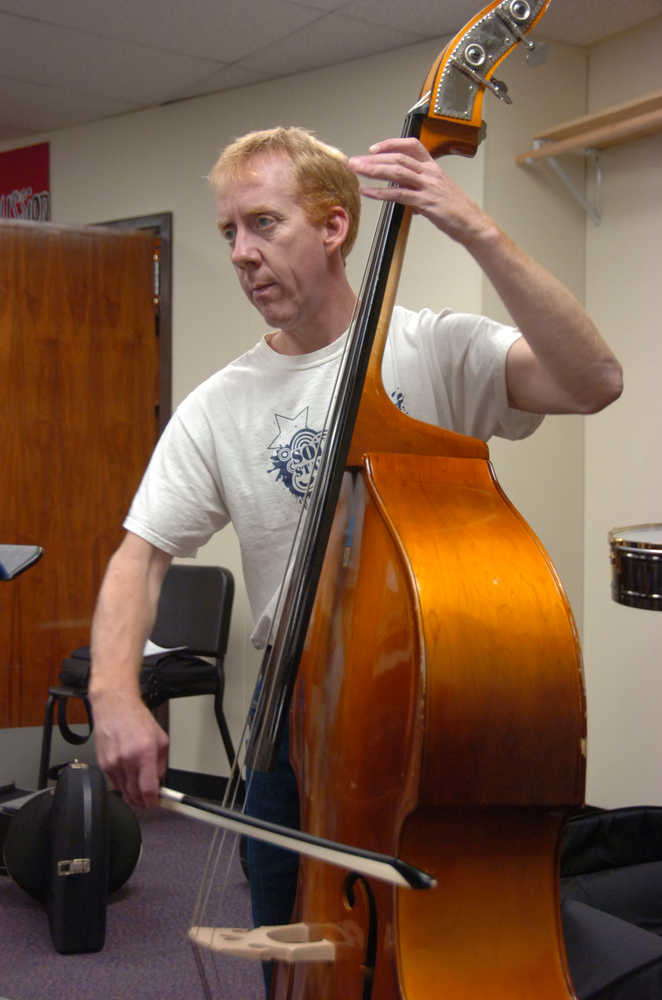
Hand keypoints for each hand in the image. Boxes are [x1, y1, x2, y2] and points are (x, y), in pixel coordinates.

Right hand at [91, 689, 168, 807]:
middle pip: (134, 794)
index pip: (148, 788)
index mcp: (145, 752)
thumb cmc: (137, 719)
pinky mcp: (103, 764)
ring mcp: (113, 763)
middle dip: (142, 801)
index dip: (152, 801)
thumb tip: (160, 781)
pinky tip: (128, 777)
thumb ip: (162, 763)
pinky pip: (114, 783)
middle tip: (148, 800)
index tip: (154, 803)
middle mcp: (127, 759)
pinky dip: (122, 785)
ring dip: (132, 794)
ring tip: (139, 788)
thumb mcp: (161, 738)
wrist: (115, 707)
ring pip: (123, 791)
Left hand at [349, 137, 492, 247]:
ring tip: (356, 171)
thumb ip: (419, 191)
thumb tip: (405, 195)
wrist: (472, 224)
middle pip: (398, 158)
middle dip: (373, 158)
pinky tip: (368, 192)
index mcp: (434, 168)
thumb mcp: (438, 194)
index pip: (412, 146)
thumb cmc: (456, 211)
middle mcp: (430, 173)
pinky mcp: (426, 202)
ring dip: (373, 170)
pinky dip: (380, 193)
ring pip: (396, 172)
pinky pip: (399, 194)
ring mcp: (428, 186)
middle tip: (355, 161)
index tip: (374, 148)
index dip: (391, 143)